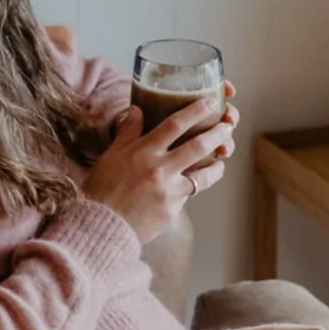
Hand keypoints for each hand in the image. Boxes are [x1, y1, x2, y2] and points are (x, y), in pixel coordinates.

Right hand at [84, 89, 237, 244]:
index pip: (175, 124)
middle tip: (228, 127)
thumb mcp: (111, 156)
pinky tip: (200, 182)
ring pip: (203, 174)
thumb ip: (127, 132)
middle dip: (217, 134)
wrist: (101, 226)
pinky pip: (189, 195)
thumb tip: (136, 110)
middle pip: (198, 146)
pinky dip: (195, 187)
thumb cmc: (102, 190)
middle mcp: (159, 169)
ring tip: (222, 158)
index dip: (195, 111)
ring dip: (217, 164)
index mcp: (143, 152)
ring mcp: (169, 190)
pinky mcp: (173, 210)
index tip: (209, 103)